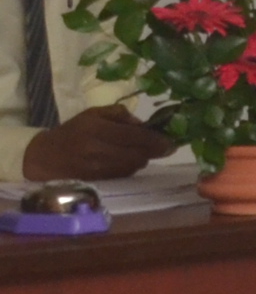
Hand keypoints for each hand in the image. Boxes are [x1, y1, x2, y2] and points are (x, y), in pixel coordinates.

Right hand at [22, 104, 170, 182]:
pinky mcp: (98, 180)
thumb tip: (143, 125)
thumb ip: (120, 115)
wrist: (46, 158)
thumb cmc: (73, 131)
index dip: (155, 141)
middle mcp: (97, 151)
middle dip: (155, 151)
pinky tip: (132, 159)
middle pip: (137, 154)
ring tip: (147, 150)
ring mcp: (97, 168)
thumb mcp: (94, 114)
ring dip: (144, 158)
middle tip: (167, 146)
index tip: (171, 141)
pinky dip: (133, 166)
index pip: (133, 137)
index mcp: (96, 130)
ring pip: (133, 166)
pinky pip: (124, 174)